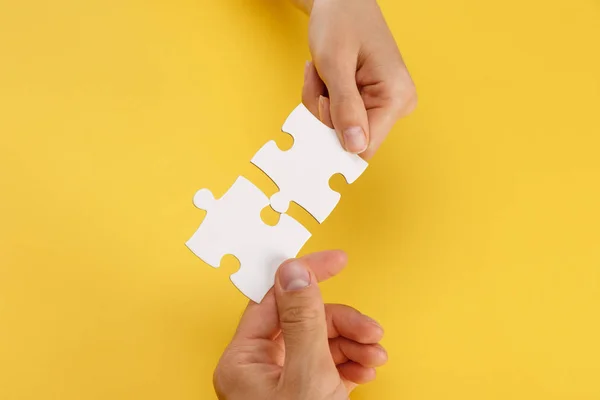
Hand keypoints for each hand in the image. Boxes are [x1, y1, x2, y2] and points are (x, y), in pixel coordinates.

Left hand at [213, 251, 386, 398]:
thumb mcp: (306, 377)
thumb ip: (302, 320)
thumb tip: (295, 270)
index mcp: (244, 359)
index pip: (273, 297)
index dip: (306, 273)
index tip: (336, 259)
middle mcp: (259, 366)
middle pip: (304, 320)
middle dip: (342, 322)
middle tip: (372, 330)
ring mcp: (281, 380)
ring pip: (319, 340)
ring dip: (353, 342)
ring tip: (376, 355)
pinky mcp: (302, 392)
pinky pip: (326, 363)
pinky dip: (350, 362)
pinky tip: (367, 370)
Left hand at [298, 0, 416, 158]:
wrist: (342, 2)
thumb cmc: (341, 21)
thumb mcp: (336, 64)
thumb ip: (344, 108)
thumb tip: (355, 147)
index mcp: (396, 97)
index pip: (365, 147)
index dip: (334, 137)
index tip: (321, 103)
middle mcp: (396, 105)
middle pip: (348, 139)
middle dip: (323, 113)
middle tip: (318, 79)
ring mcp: (383, 105)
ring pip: (338, 129)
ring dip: (319, 103)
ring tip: (320, 72)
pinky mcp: (369, 102)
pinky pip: (338, 117)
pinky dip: (322, 100)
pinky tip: (324, 76)